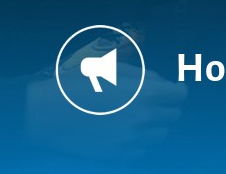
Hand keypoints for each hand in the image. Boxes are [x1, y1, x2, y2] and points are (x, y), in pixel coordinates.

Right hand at [25, 69, 185, 159]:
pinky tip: (128, 132)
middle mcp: (143, 118)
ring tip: (138, 117)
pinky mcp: (118, 155)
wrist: (44, 113)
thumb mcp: (114, 70)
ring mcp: (131, 139)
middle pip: (174, 115)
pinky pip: (143, 150)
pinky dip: (141, 142)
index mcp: (146, 93)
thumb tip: (163, 83)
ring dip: (155, 125)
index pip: (180, 95)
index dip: (177, 90)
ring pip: (161, 134)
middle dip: (166, 106)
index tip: (172, 90)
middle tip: (153, 102)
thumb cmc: (77, 85)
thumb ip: (145, 76)